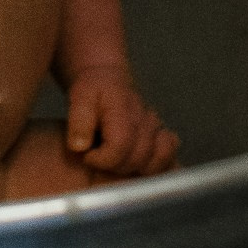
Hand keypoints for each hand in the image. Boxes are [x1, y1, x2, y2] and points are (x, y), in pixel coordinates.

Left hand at [64, 65, 178, 180]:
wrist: (108, 80)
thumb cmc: (94, 90)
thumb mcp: (79, 98)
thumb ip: (78, 122)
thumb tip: (80, 147)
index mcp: (123, 109)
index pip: (120, 146)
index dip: (102, 159)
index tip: (88, 155)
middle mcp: (145, 119)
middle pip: (138, 159)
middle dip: (115, 166)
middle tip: (100, 157)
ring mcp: (157, 128)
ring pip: (154, 161)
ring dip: (133, 167)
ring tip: (116, 158)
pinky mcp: (163, 136)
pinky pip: (169, 155)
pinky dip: (157, 164)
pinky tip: (139, 163)